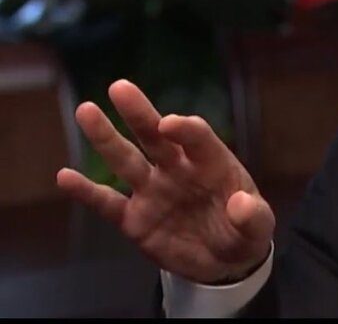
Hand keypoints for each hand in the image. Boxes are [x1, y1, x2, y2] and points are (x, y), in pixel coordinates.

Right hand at [56, 79, 274, 283]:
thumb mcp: (259, 227)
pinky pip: (107, 202)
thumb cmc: (244, 232)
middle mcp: (178, 170)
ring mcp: (153, 191)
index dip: (185, 129)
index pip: (197, 138)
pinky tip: (65, 177)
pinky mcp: (134, 219)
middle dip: (139, 113)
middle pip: (155, 137)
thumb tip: (240, 203)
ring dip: (106, 138)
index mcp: (211, 164)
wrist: (225, 262)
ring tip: (86, 111)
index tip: (168, 123)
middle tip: (120, 87)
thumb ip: (253, 216)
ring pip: (126, 160)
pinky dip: (87, 191)